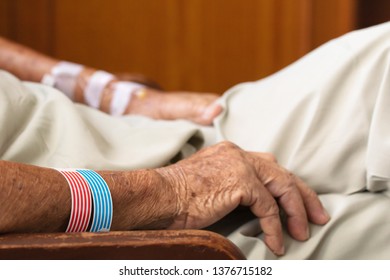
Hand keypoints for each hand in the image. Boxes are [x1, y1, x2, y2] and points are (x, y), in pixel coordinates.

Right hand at [157, 141, 329, 254]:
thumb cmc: (178, 197)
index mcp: (232, 153)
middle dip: (303, 196)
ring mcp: (240, 165)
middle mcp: (239, 154)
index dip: (289, 186)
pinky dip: (274, 228)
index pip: (270, 167)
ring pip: (282, 187)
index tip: (301, 206)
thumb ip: (232, 186)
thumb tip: (254, 205)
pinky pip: (268, 208)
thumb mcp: (210, 184)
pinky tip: (275, 243)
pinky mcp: (241, 181)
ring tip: (302, 233)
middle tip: (318, 217)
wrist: (159, 197)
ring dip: (295, 213)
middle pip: (283, 173)